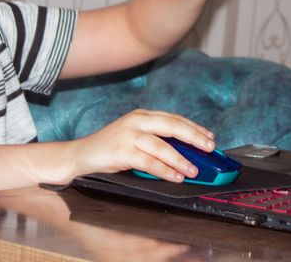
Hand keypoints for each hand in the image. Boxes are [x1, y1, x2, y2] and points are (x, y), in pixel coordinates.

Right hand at [67, 109, 215, 182]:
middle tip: (209, 148)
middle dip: (194, 137)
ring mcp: (128, 135)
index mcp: (142, 115)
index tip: (210, 137)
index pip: (174, 118)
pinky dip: (165, 170)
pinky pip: (149, 162)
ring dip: (181, 159)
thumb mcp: (134, 137)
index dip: (194, 128)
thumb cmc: (110, 148)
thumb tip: (187, 152)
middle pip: (172, 126)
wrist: (80, 155)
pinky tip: (175, 176)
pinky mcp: (121, 151)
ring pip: (162, 146)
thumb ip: (156, 139)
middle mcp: (136, 121)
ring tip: (194, 170)